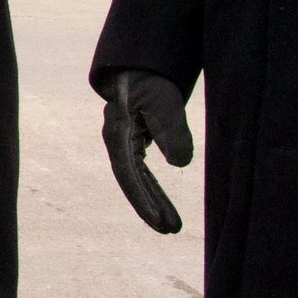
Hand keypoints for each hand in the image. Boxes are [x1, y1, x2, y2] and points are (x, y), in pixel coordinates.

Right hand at [101, 69, 193, 233]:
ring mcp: (123, 144)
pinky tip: (161, 202)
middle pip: (132, 183)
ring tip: (172, 225)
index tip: (161, 222)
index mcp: (118, 135)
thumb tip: (180, 163)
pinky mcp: (133, 143)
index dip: (145, 200)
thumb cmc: (151, 82)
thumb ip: (173, 129)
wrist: (139, 66)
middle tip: (171, 230)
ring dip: (153, 201)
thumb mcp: (165, 101)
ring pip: (137, 179)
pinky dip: (152, 188)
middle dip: (151, 208)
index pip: (130, 175)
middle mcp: (117, 143)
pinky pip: (141, 172)